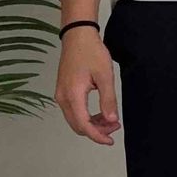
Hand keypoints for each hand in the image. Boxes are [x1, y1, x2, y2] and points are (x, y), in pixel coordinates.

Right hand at [54, 29, 120, 145]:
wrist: (78, 36)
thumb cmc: (91, 52)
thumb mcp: (105, 76)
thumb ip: (108, 100)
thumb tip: (111, 120)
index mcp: (73, 95)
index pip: (84, 125)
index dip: (98, 136)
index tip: (110, 140)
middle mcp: (63, 98)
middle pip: (78, 125)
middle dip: (97, 131)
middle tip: (115, 126)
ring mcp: (61, 94)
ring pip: (75, 120)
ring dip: (92, 124)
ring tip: (110, 119)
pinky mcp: (64, 91)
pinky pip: (73, 111)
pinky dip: (86, 116)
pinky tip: (100, 112)